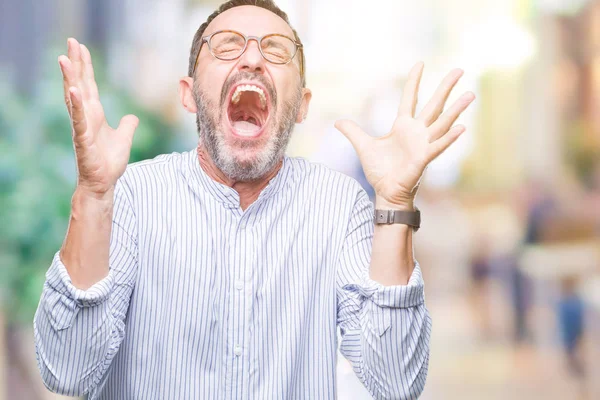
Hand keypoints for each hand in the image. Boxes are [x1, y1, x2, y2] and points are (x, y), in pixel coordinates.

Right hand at [59, 38, 138, 196]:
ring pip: (74, 98)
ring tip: (63, 58)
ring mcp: (82, 127)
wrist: (103, 183)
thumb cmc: (109, 162)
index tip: (80, 47)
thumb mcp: (124, 139)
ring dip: (69, 78)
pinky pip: (79, 120)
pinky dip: (76, 105)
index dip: (85, 66)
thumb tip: (132, 117)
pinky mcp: (83, 140)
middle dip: (75, 63)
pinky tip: (74, 90)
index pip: (88, 84)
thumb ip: (127, 126)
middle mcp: (85, 117)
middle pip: (79, 84)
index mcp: (94, 114)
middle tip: (71, 41)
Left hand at [335, 62, 474, 208]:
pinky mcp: (424, 158)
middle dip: (445, 87)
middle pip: (434, 104)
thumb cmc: (380, 171)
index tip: (420, 63)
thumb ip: (353, 132)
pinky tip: (462, 128)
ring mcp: (423, 144)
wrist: (385, 191)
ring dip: (456, 109)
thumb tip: (337, 121)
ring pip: (443, 122)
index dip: (414, 81)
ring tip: (471, 95)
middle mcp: (417, 132)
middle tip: (459, 70)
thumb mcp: (363, 146)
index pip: (410, 98)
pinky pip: (438, 146)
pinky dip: (449, 138)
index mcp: (403, 126)